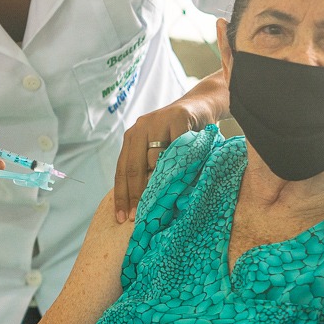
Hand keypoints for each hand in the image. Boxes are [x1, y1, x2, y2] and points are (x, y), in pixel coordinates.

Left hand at [113, 69, 227, 222]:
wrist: (203, 105)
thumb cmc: (180, 135)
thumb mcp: (161, 150)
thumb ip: (149, 169)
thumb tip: (142, 205)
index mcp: (132, 138)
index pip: (122, 171)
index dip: (121, 196)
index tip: (122, 218)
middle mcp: (140, 128)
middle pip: (134, 167)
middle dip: (136, 195)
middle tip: (139, 217)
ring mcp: (158, 121)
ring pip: (155, 159)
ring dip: (160, 184)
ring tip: (161, 206)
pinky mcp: (177, 117)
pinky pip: (177, 148)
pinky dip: (180, 166)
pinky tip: (183, 183)